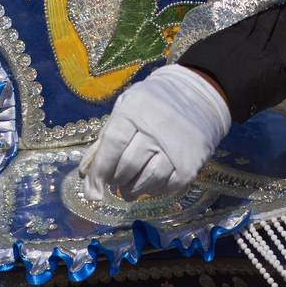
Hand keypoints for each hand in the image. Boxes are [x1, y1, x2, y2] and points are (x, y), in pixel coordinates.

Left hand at [79, 64, 230, 202]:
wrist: (199, 95)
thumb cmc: (154, 102)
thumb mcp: (127, 107)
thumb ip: (106, 136)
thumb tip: (86, 172)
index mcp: (135, 112)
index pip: (113, 144)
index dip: (99, 170)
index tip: (91, 191)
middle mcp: (155, 130)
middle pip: (128, 165)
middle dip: (114, 180)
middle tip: (112, 182)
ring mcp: (174, 149)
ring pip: (147, 180)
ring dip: (132, 189)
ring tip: (126, 188)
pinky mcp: (190, 165)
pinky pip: (166, 186)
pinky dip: (153, 190)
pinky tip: (148, 184)